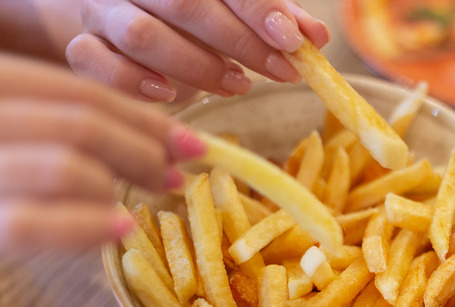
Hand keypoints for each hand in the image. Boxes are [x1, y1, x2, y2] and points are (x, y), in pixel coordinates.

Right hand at [0, 53, 204, 252]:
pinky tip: (118, 229)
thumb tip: (156, 143)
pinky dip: (84, 227)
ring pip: (67, 165)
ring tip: (148, 198)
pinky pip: (32, 224)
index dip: (146, 119)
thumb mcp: (18, 126)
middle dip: (146, 150)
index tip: (193, 142)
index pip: (82, 94)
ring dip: (122, 184)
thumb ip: (64, 123)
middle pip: (84, 124)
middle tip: (177, 174)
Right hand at [66, 0, 328, 101]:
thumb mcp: (236, 10)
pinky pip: (92, 60)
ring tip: (236, 84)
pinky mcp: (83, 43)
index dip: (260, 11)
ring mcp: (104, 9)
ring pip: (140, 33)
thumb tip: (316, 39)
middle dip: (239, 43)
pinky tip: (168, 94)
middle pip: (184, 4)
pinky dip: (130, 80)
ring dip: (194, 65)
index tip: (292, 42)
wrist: (118, 11)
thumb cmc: (190, 15)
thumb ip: (273, 19)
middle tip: (280, 71)